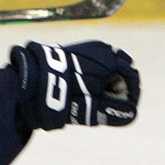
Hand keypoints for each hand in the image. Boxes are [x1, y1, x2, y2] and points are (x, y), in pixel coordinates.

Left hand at [10, 40, 139, 129]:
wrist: (32, 82)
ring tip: (96, 100)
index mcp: (110, 60)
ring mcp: (87, 49)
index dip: (132, 94)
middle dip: (119, 87)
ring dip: (106, 82)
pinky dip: (94, 77)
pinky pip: (92, 63)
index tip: (127, 108)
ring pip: (105, 66)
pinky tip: (84, 90)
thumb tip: (131, 115)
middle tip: (111, 105)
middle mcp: (101, 49)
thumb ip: (113, 112)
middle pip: (120, 69)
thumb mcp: (91, 108)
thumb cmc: (64, 96)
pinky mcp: (74, 51)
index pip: (131, 75)